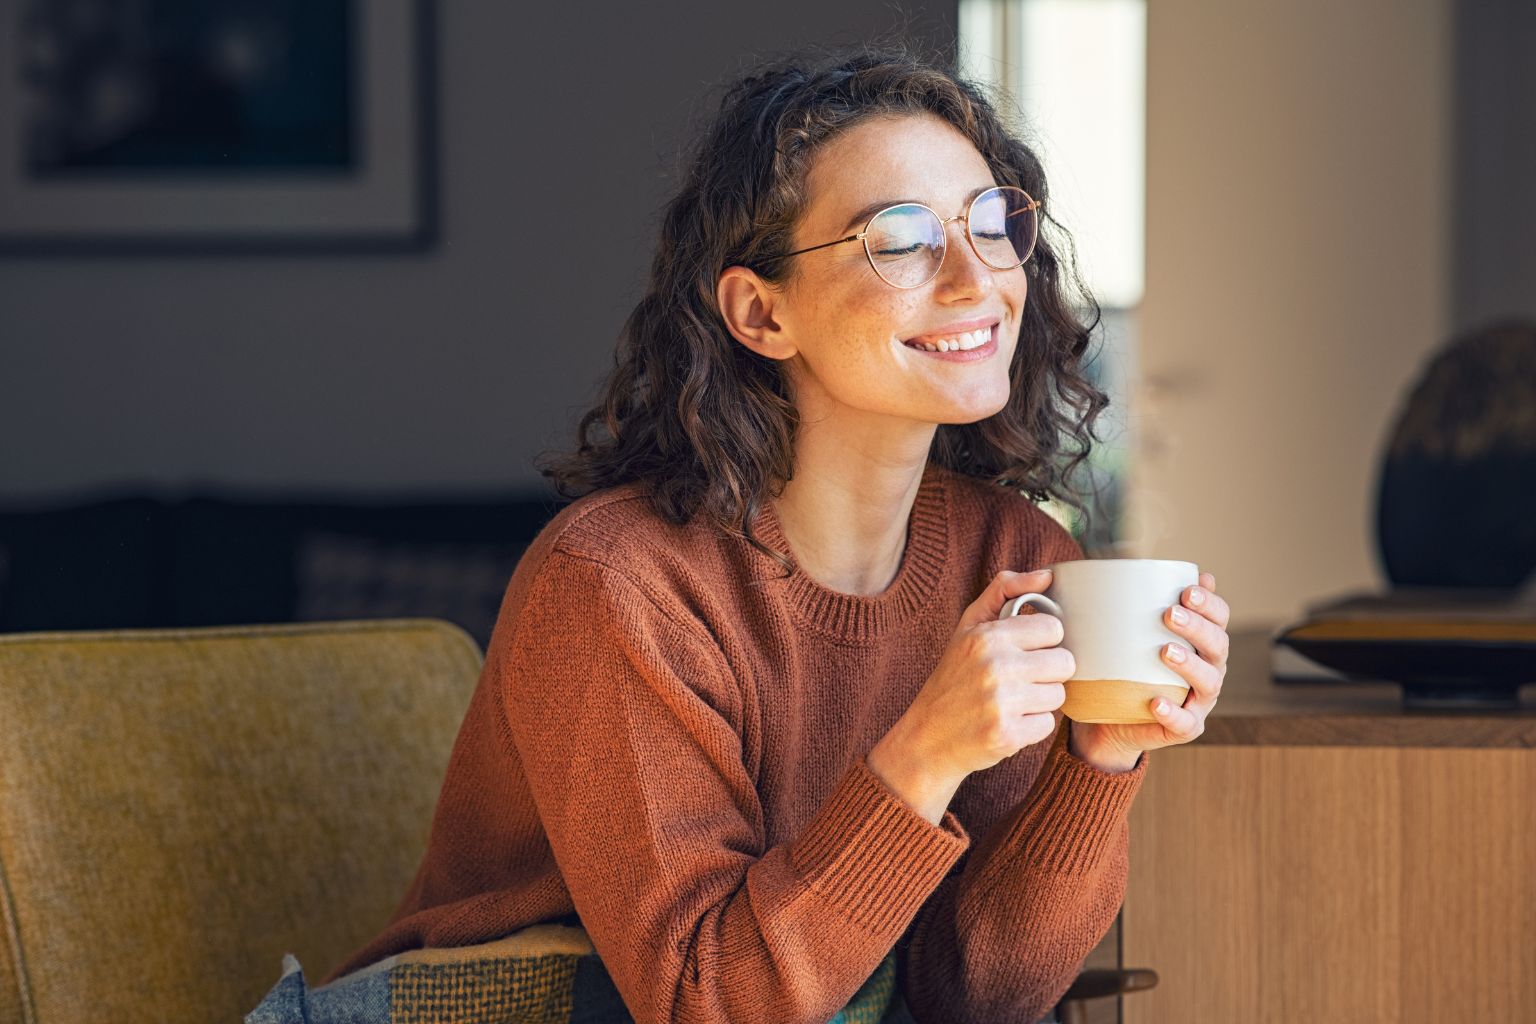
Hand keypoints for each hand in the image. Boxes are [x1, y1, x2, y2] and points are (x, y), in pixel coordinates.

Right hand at [868, 568, 1073, 821]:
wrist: (927, 737)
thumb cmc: (953, 677)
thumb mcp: (968, 627)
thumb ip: (1004, 591)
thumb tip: (1047, 575)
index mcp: (987, 636)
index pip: (1054, 629)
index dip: (1043, 641)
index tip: (1024, 651)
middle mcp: (995, 666)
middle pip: (1064, 663)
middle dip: (1047, 672)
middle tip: (1021, 679)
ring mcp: (1001, 703)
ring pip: (1059, 695)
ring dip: (1040, 700)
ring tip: (1012, 701)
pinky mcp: (1008, 735)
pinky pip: (1048, 725)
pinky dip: (1032, 726)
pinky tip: (1008, 722)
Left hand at [1070, 572, 1230, 769]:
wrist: (1108, 719)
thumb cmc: (1122, 666)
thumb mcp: (1125, 634)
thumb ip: (1131, 604)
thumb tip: (1122, 563)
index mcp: (1201, 642)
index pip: (1219, 618)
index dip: (1210, 604)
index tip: (1187, 590)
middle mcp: (1208, 669)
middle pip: (1218, 645)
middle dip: (1198, 627)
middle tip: (1169, 614)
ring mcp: (1199, 701)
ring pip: (1208, 682)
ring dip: (1190, 665)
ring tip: (1165, 651)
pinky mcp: (1184, 728)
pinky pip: (1185, 723)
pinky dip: (1173, 713)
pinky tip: (1157, 702)